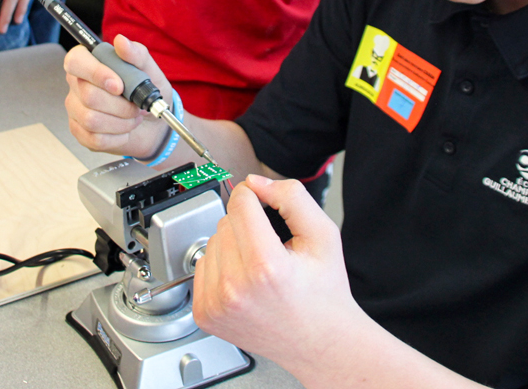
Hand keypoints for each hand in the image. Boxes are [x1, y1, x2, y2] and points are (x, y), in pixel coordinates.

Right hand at [64, 34, 173, 157]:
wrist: (154, 122)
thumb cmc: (147, 92)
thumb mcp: (149, 70)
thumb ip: (136, 54)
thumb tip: (121, 41)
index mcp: (89, 63)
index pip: (75, 61)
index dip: (95, 73)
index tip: (119, 85)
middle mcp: (77, 85)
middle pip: (88, 95)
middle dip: (121, 104)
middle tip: (137, 105)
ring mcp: (76, 110)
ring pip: (92, 119)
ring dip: (122, 121)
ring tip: (133, 116)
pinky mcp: (81, 133)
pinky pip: (95, 139)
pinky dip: (119, 136)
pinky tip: (126, 130)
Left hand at [193, 176, 364, 370]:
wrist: (320, 343)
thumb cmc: (324, 292)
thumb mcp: (323, 234)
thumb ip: (292, 197)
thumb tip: (256, 183)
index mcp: (265, 266)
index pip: (241, 202)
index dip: (256, 194)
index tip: (266, 201)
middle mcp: (235, 288)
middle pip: (226, 221)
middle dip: (248, 223)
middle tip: (272, 246)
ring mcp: (217, 304)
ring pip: (212, 241)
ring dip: (234, 244)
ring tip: (260, 266)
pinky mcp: (206, 314)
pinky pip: (203, 266)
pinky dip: (222, 265)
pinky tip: (245, 280)